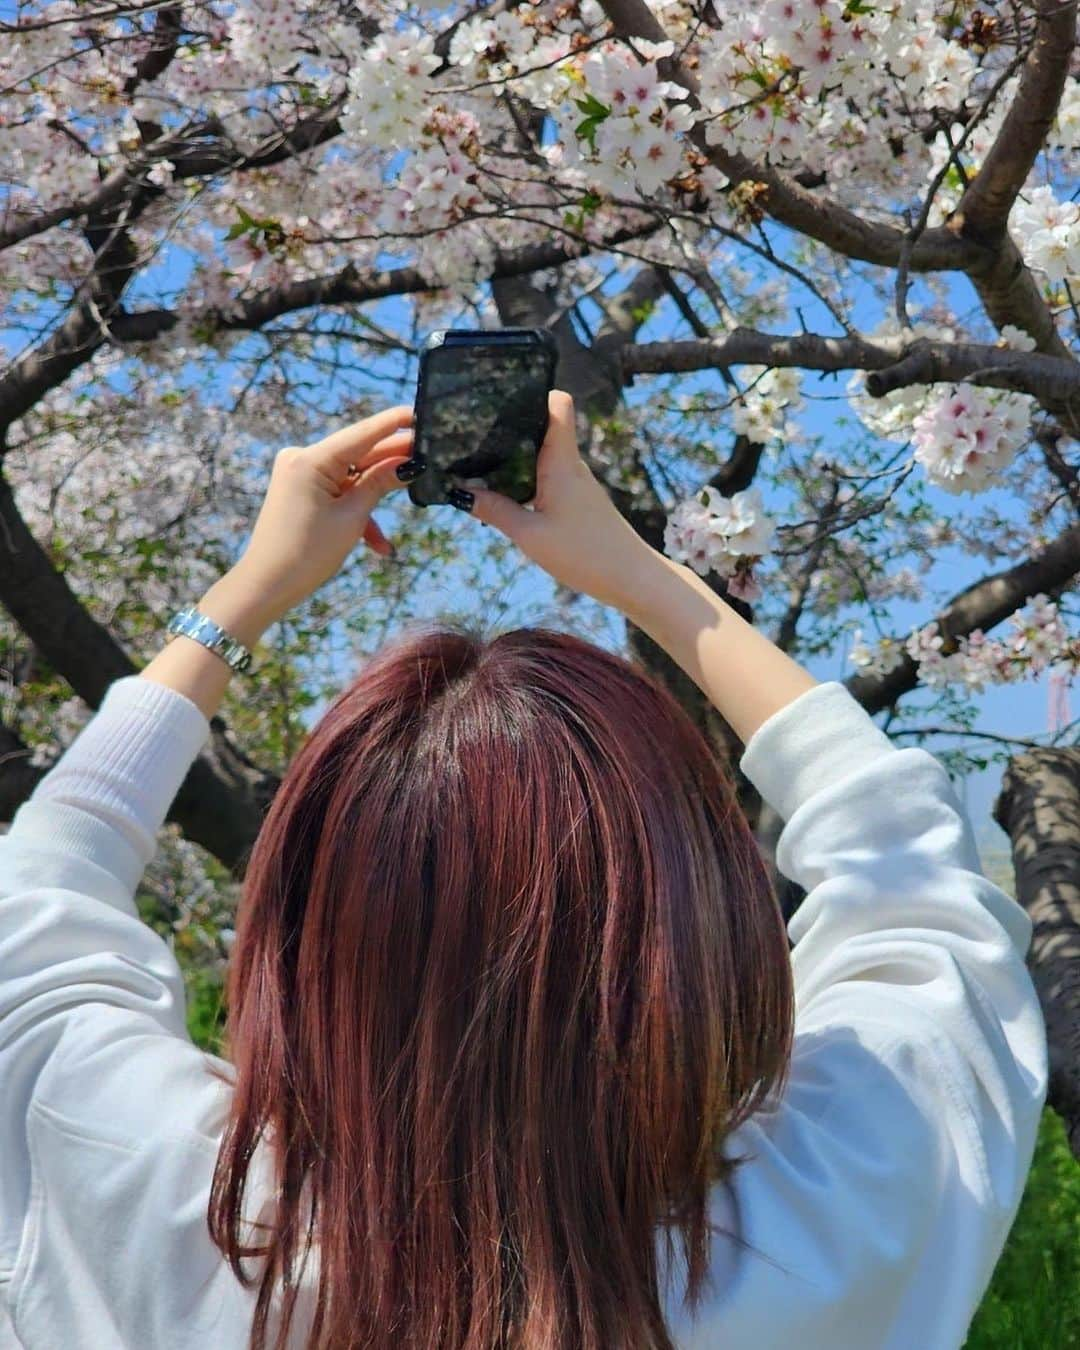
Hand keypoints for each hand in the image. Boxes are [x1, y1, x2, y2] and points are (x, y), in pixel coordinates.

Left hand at [230, 406, 413, 619]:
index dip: (392, 424)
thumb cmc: (307, 554)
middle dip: (391, 463)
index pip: (362, 434)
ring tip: (404, 508)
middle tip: (428, 457)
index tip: (418, 412)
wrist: (267, 585)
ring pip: (351, 478)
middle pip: (358, 454)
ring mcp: (300, 474)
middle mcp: (302, 459)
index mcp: (311, 460)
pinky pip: (338, 493)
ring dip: (375, 498)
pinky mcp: (301, 490)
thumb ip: (379, 483)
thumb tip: (408, 463)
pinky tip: (378, 544)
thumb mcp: (352, 517)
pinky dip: (357, 512)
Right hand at [461, 391, 660, 614]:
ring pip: (544, 455)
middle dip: (511, 427)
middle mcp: (571, 465)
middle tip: (474, 435)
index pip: (558, 405)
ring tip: (482, 464)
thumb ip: (495, 511)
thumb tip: (461, 492)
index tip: (503, 397)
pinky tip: (508, 495)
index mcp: (561, 461)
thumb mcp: (530, 535)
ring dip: (517, 457)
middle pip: (543, 427)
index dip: (534, 392)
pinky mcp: (579, 501)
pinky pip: (548, 478)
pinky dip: (528, 479)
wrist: (632, 579)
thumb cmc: (586, 555)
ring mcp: (577, 483)